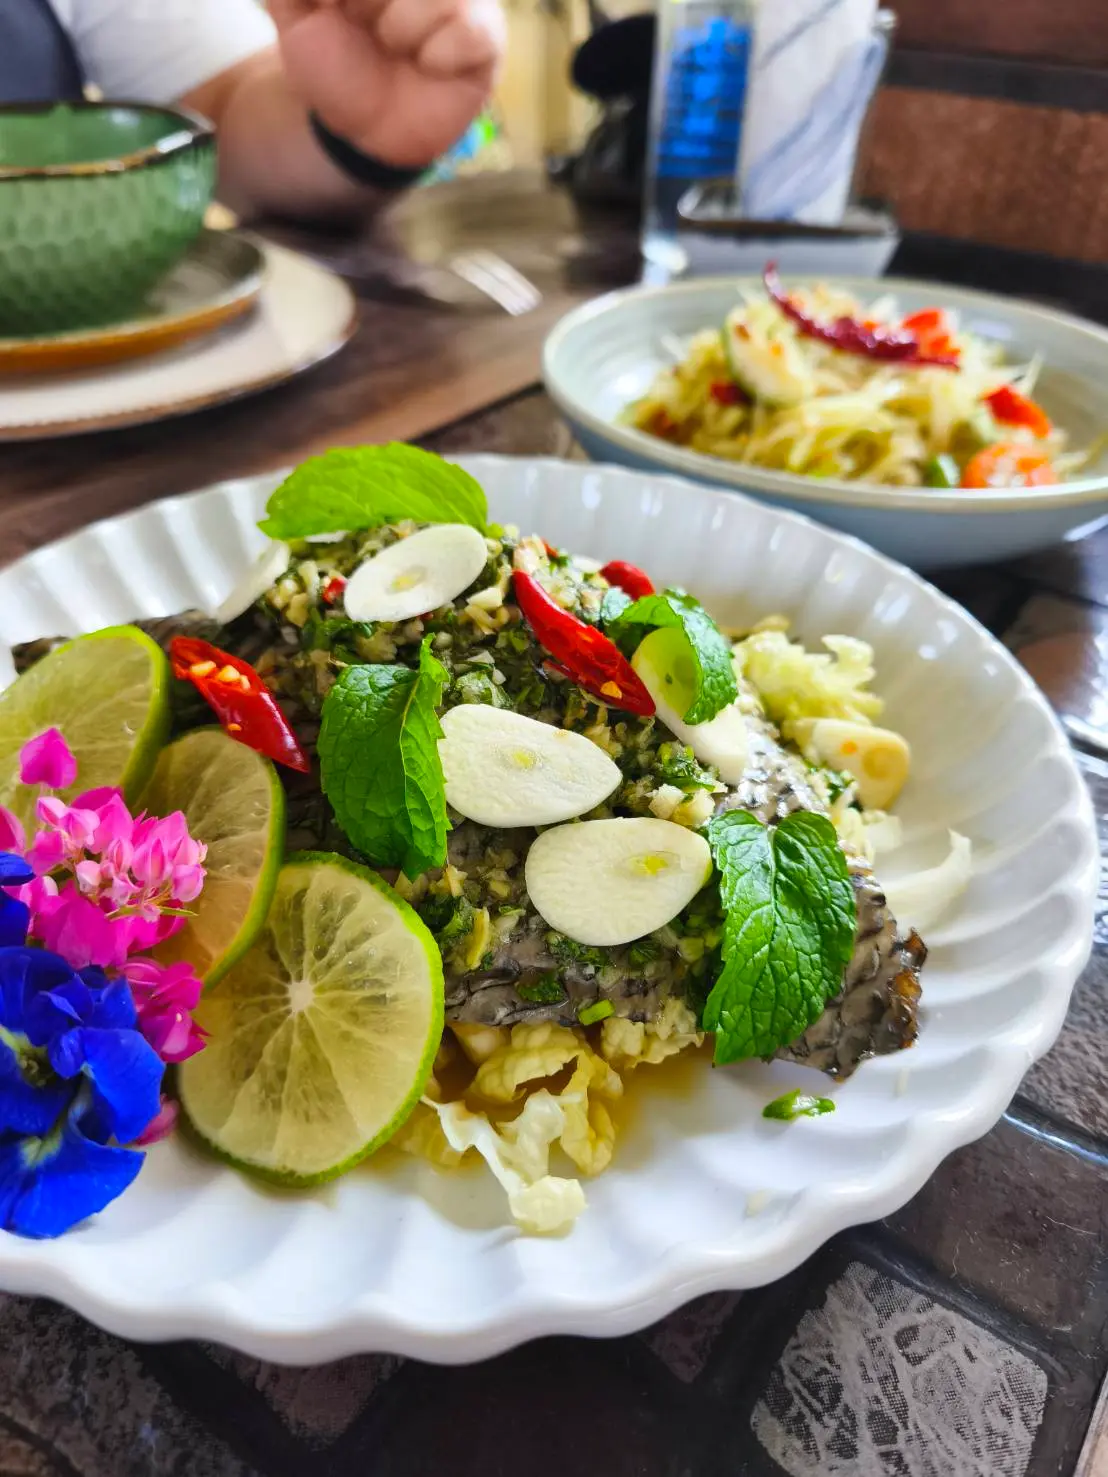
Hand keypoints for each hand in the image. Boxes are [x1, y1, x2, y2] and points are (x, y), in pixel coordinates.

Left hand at [269, 0, 504, 169]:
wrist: (359, 130)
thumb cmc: (333, 63)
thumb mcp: (294, 11)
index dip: (359, 1)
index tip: (341, 9)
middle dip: (369, 1)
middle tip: (363, 23)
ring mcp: (462, 1)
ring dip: (401, 26)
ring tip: (393, 46)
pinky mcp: (485, 38)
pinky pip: (472, 30)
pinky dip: (439, 53)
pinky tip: (427, 65)